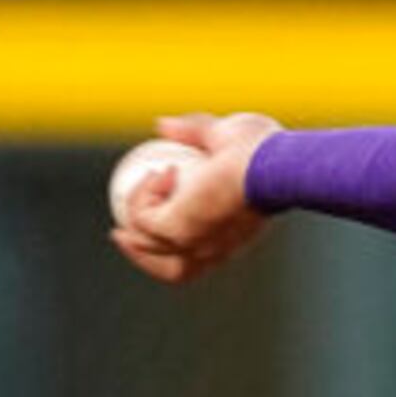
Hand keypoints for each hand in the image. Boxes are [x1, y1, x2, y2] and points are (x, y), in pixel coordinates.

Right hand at [107, 112, 280, 285]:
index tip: (154, 225)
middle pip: (172, 270)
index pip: (199, 255)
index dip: (174, 247)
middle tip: (121, 232)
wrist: (274, 166)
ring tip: (128, 192)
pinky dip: (142, 194)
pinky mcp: (177, 231)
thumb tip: (162, 126)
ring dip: (133, 221)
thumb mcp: (224, 134)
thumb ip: (194, 130)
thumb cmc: (263, 152)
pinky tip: (162, 173)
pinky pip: (143, 218)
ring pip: (148, 246)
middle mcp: (212, 249)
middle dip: (141, 256)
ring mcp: (194, 244)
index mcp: (229, 237)